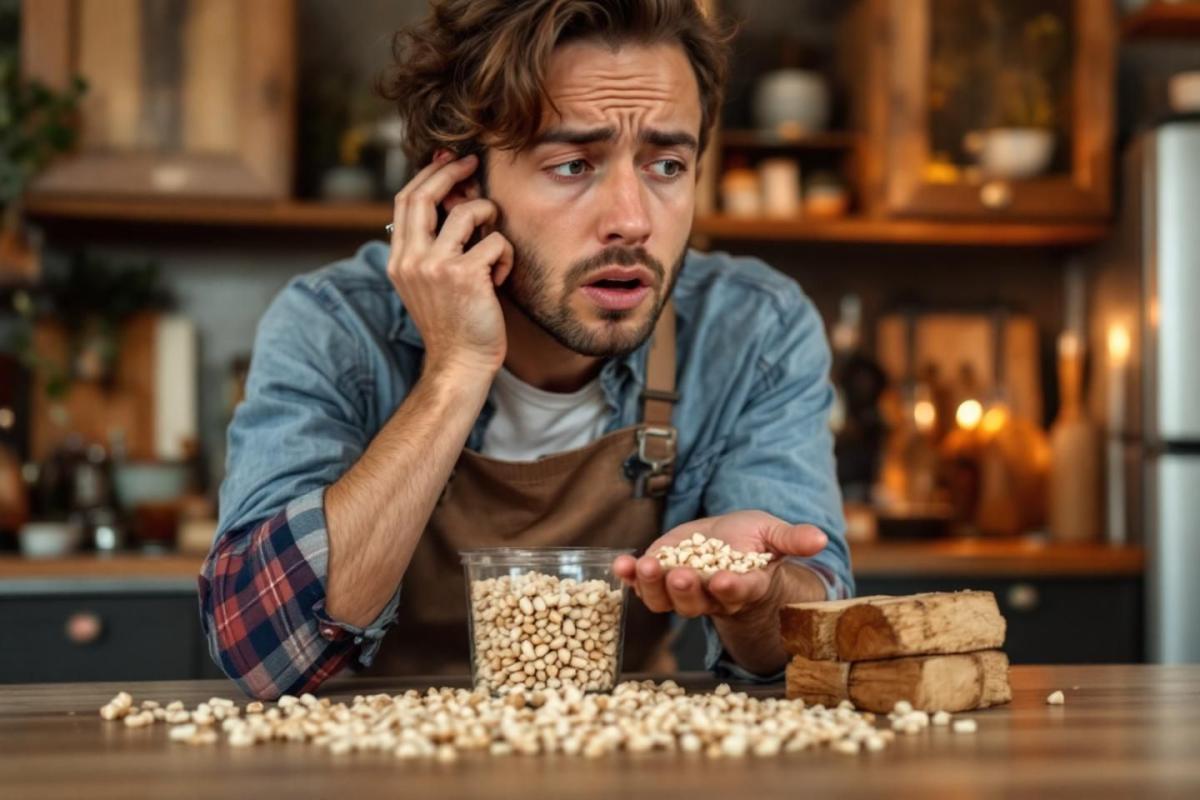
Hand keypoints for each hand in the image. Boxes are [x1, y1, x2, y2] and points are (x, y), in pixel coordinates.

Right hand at [387, 150, 513, 374]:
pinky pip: (495, 241)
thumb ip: (433, 247)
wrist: (460, 364)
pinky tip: (499, 278)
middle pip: (425, 194)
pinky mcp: (464, 275)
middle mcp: (411, 259)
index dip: (428, 175)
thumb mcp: (430, 283)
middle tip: (473, 162)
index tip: (448, 161)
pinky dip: (505, 255)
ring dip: (490, 218)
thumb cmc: (455, 324)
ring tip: (494, 246)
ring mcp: (435, 266)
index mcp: (400, 260)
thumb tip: (451, 201)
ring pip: (468, 211)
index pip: (406, 201)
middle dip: (452, 171)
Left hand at [613, 510, 827, 618]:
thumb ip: (793, 540)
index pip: (739, 591)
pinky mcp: (660, 579)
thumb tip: (822, 538)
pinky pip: (642, 585)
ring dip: (654, 585)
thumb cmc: (753, 543)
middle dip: (687, 590)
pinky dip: (630, 577)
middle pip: (698, 601)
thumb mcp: (774, 535)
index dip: (732, 588)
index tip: (724, 581)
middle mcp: (711, 596)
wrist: (726, 543)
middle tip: (679, 575)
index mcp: (743, 587)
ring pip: (666, 599)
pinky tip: (620, 565)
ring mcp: (682, 591)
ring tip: (647, 567)